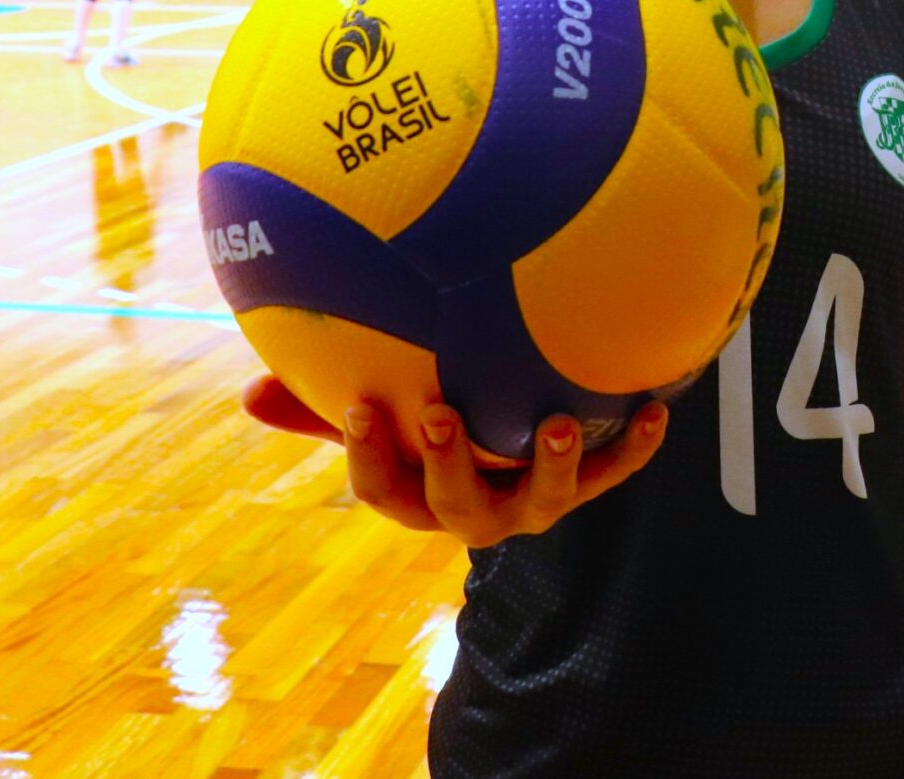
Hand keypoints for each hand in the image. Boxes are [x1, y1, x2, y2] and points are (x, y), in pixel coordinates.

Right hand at [240, 376, 667, 545]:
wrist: (512, 445)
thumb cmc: (431, 422)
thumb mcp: (378, 416)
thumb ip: (321, 404)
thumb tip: (249, 392)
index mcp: (416, 495)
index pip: (380, 487)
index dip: (366, 453)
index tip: (359, 405)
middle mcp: (474, 511)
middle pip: (455, 502)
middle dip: (448, 459)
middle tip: (439, 411)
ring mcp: (532, 503)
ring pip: (542, 501)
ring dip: (549, 463)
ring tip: (554, 420)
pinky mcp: (582, 486)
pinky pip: (611, 474)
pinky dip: (632, 448)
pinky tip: (653, 410)